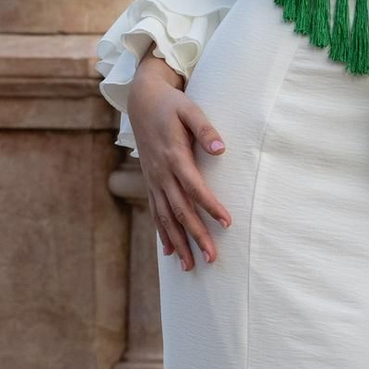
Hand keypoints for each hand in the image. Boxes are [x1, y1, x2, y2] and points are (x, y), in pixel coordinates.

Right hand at [128, 49, 230, 270]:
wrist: (141, 101)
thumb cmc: (170, 105)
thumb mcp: (189, 109)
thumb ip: (205, 129)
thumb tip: (221, 148)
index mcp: (173, 156)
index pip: (194, 187)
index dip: (210, 206)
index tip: (227, 223)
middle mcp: (161, 173)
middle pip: (180, 210)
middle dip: (196, 235)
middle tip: (211, 258)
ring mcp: (153, 180)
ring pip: (165, 217)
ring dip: (179, 243)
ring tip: (191, 266)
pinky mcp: (150, 182)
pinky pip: (156, 212)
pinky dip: (163, 234)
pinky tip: (170, 253)